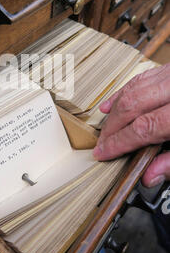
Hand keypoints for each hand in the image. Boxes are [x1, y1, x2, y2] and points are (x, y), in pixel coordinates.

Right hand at [93, 63, 169, 187]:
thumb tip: (151, 175)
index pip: (142, 128)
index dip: (119, 143)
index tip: (104, 153)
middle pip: (132, 106)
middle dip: (112, 127)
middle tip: (102, 144)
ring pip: (134, 89)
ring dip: (115, 110)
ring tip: (105, 128)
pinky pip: (141, 77)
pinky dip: (124, 91)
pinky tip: (112, 103)